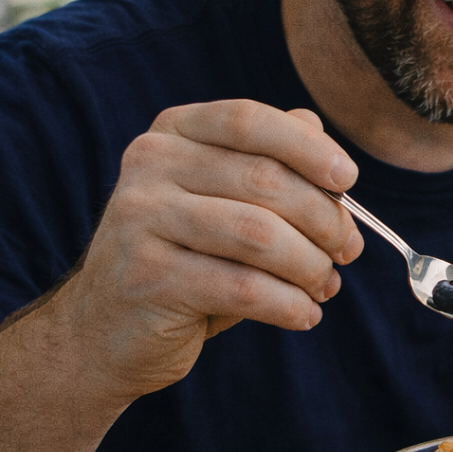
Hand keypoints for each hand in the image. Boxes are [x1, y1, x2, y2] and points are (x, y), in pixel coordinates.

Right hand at [54, 101, 363, 397]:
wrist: (105, 331)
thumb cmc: (186, 260)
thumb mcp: (224, 202)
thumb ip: (268, 164)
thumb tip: (323, 141)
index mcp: (173, 133)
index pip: (250, 120)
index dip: (309, 147)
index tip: (347, 179)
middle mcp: (149, 165)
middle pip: (265, 180)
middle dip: (324, 220)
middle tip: (347, 251)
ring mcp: (140, 218)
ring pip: (259, 236)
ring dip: (310, 266)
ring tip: (325, 286)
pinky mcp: (145, 277)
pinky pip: (242, 288)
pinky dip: (288, 305)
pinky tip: (304, 314)